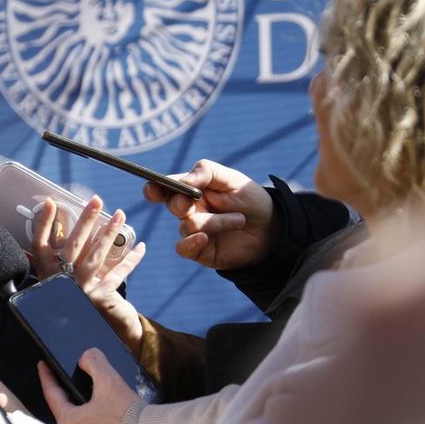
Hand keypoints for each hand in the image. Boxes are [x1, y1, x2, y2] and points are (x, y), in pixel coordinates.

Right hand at [30, 197, 147, 351]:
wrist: (83, 340)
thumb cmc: (72, 302)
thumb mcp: (59, 281)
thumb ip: (56, 260)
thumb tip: (59, 226)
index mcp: (46, 276)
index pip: (40, 244)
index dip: (43, 223)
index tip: (50, 202)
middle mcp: (61, 282)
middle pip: (72, 245)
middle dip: (86, 220)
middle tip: (96, 200)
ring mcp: (81, 290)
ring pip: (96, 256)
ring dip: (109, 234)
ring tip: (120, 215)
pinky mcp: (101, 298)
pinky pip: (118, 274)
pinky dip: (130, 260)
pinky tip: (140, 247)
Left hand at [37, 354, 135, 423]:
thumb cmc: (127, 414)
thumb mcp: (108, 380)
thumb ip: (93, 362)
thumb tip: (85, 358)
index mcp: (68, 421)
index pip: (51, 394)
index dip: (46, 376)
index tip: (42, 364)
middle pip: (62, 405)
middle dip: (61, 389)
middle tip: (58, 374)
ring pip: (76, 414)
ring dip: (76, 400)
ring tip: (78, 386)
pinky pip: (88, 423)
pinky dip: (88, 411)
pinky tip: (97, 402)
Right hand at [144, 159, 275, 269]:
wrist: (272, 230)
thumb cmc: (251, 201)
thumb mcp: (232, 179)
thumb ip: (206, 172)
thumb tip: (183, 180)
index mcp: (192, 191)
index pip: (165, 188)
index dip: (154, 188)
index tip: (152, 189)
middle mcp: (189, 211)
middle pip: (173, 205)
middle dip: (183, 202)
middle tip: (197, 200)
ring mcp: (193, 231)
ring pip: (188, 225)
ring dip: (216, 221)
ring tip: (240, 220)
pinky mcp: (199, 251)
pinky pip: (183, 248)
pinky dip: (192, 242)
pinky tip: (206, 238)